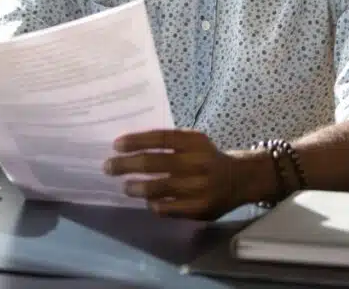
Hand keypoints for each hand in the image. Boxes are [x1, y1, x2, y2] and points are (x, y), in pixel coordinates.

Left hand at [103, 129, 235, 219]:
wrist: (239, 179)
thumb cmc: (206, 157)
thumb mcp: (193, 141)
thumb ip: (168, 142)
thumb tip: (129, 147)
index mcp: (194, 142)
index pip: (160, 138)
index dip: (136, 141)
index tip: (116, 145)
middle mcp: (197, 163)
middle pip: (153, 163)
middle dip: (126, 165)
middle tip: (108, 167)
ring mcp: (199, 187)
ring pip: (158, 188)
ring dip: (135, 187)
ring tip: (125, 186)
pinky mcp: (200, 209)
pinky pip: (168, 208)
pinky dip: (154, 204)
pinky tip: (147, 200)